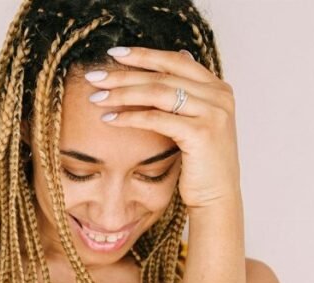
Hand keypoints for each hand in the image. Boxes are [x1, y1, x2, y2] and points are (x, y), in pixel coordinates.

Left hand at [85, 46, 240, 209]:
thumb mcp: (197, 119)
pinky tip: (109, 119)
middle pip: (162, 75)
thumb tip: (180, 54)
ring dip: (122, 94)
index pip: (175, 61)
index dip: (143, 55)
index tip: (114, 54)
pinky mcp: (201, 132)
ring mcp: (213, 112)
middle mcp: (219, 95)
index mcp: (218, 88)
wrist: (217, 198)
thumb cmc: (201, 163)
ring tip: (96, 98)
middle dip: (124, 75)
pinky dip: (130, 117)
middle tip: (94, 77)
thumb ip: (190, 91)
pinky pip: (157, 118)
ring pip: (157, 93)